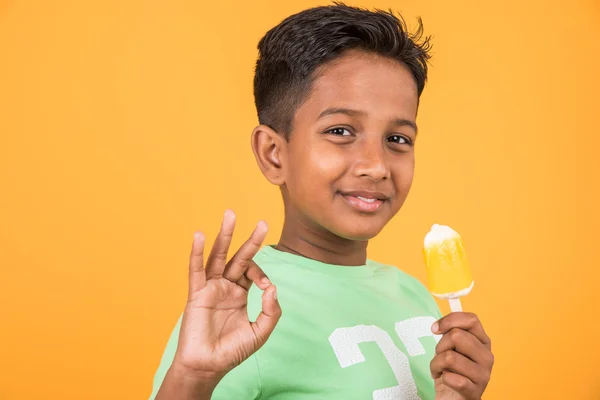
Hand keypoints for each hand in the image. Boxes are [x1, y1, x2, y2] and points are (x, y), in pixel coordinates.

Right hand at [172, 210, 281, 382]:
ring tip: (231, 214)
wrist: (208, 366)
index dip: (261, 273)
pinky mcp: (196, 294)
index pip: (252, 272)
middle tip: (263, 222)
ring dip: (225, 235)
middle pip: (238, 257)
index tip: (265, 286)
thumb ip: (271, 311)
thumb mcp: (260, 332)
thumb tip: (272, 287)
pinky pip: (196, 270)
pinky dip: (197, 252)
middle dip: (250, 240)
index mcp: (239, 293)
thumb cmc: (232, 351)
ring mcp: (210, 288)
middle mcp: (225, 287)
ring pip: (218, 256)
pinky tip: (199, 235)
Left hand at [431, 312, 493, 399]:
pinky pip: (450, 378)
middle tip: (440, 355)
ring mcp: (483, 374)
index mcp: (483, 341)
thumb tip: (437, 326)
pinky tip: (445, 380)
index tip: (435, 329)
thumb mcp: (452, 346)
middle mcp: (487, 356)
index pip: (471, 319)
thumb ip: (451, 332)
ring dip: (436, 363)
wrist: (454, 396)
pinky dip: (442, 378)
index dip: (449, 320)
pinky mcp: (475, 391)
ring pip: (449, 357)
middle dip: (440, 345)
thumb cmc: (452, 367)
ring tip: (439, 369)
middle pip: (456, 336)